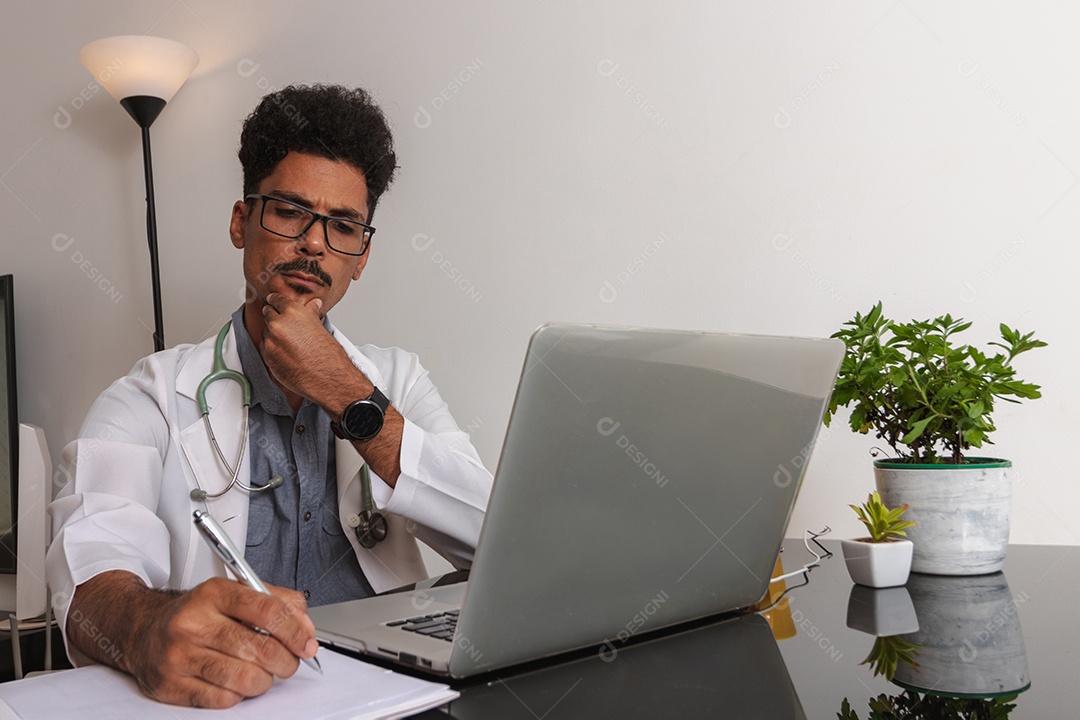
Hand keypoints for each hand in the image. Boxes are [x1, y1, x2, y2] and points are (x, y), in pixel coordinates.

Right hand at [68, 572, 318, 707]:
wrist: (143, 631)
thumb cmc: (198, 614)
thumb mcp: (236, 593)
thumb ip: (278, 602)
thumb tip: (306, 628)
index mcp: (214, 592)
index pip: (267, 610)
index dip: (296, 631)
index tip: (308, 644)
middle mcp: (193, 622)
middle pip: (260, 648)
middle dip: (286, 661)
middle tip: (289, 663)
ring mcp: (179, 655)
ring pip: (244, 678)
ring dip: (264, 681)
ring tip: (263, 673)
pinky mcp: (170, 685)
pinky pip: (222, 700)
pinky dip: (239, 695)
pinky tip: (235, 683)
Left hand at [259, 292, 361, 404]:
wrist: (328, 379)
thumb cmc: (329, 356)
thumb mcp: (321, 328)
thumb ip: (311, 314)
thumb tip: (313, 305)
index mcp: (293, 312)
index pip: (276, 299)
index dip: (276, 300)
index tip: (274, 301)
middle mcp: (279, 324)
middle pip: (267, 313)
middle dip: (274, 316)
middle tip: (284, 324)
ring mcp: (271, 341)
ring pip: (265, 332)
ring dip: (273, 334)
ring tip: (289, 343)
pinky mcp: (267, 357)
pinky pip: (265, 348)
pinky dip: (272, 348)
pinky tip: (286, 353)